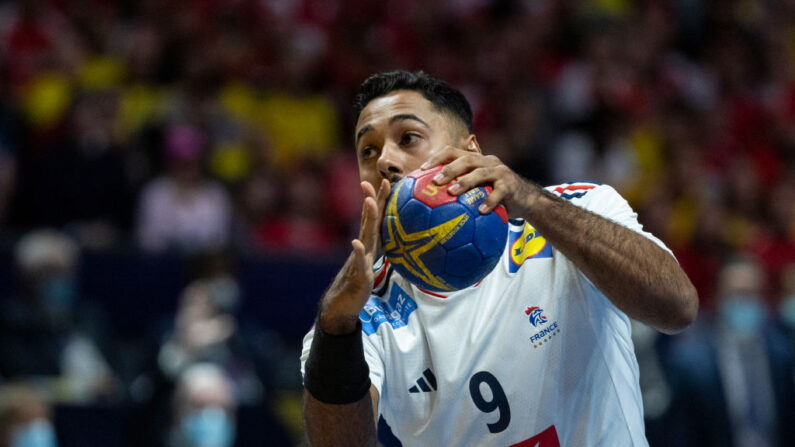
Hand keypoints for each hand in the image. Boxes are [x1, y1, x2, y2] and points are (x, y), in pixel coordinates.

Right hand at [319, 179, 390, 334]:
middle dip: (372, 200)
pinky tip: (355, 243)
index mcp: (368, 245)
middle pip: (368, 221)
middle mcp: (362, 248)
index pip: (374, 218)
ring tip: (369, 202)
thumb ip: (378, 251)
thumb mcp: (371, 264)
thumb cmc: (357, 285)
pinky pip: (358, 263)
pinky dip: (357, 252)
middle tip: (373, 181)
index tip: (385, 181)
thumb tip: (393, 241)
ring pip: (365, 236)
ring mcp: (358, 260)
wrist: (340, 306)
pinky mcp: (357, 276)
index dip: (380, 200)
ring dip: (367, 218)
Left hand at [421, 146, 540, 217]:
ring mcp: (500, 172)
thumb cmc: (493, 197)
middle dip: (449, 169)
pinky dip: (489, 200)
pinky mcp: (510, 184)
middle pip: (466, 159)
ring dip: (465, 182)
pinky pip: (499, 192)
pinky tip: (481, 211)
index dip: (436, 158)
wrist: (525, 200)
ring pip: (481, 173)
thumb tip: (428, 207)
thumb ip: (458, 193)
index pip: (452, 152)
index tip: (421, 170)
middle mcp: (487, 162)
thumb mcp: (477, 191)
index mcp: (475, 160)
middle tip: (435, 181)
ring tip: (452, 193)